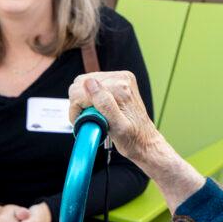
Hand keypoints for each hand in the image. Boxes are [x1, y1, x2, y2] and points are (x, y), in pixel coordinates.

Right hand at [68, 71, 205, 212]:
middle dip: (80, 103)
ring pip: (85, 84)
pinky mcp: (118, 82)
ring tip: (97, 116)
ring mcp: (120, 79)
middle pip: (81, 83)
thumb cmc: (133, 139)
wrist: (145, 142)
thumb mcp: (117, 127)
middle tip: (91, 120)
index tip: (83, 121)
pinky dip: (92, 99)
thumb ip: (104, 104)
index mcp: (120, 88)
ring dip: (86, 101)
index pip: (80, 89)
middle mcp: (121, 79)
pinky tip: (100, 110)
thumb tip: (90, 83)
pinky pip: (94, 86)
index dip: (77, 108)